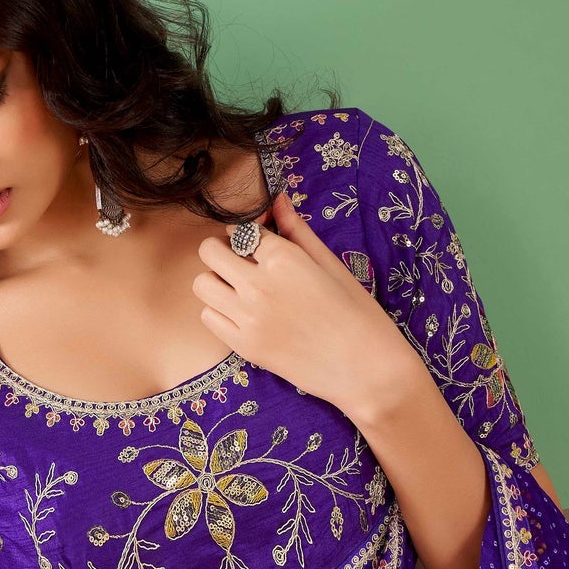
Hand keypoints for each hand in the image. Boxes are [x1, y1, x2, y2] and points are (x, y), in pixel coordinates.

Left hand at [193, 189, 422, 426]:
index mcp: (283, 258)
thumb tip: (278, 200)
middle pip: (210, 251)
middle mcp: (259, 284)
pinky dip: (220, 312)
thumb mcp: (331, 264)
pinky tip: (243, 316)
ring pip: (202, 284)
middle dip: (223, 251)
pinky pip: (209, 317)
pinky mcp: (245, 346)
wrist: (365, 369)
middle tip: (243, 264)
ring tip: (240, 290)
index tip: (259, 244)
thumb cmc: (357, 313)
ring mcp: (248, 317)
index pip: (241, 230)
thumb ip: (298, 231)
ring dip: (217, 281)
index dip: (248, 234)